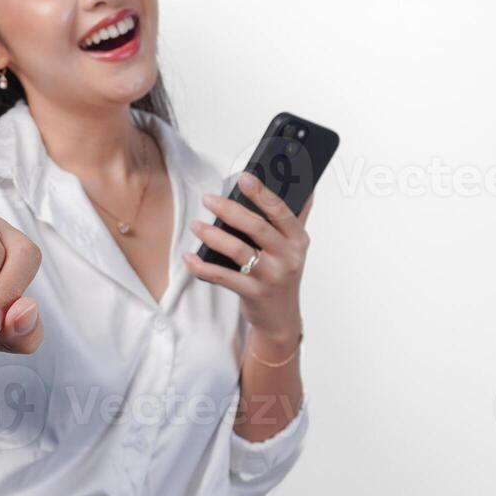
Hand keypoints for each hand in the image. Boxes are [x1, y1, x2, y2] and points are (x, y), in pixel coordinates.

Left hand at [182, 172, 313, 339]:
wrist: (281, 318)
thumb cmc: (282, 276)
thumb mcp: (294, 247)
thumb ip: (297, 218)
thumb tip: (306, 188)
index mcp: (298, 239)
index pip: (281, 211)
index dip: (262, 193)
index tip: (244, 177)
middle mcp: (287, 257)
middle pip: (257, 228)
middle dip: (230, 210)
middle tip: (209, 199)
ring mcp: (270, 277)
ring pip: (238, 251)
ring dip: (213, 236)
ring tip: (196, 225)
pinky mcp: (253, 293)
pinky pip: (223, 277)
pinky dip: (203, 267)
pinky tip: (189, 257)